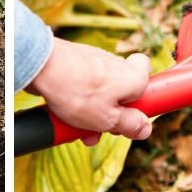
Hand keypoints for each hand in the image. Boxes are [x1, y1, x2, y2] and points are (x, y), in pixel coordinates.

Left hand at [26, 38, 152, 145]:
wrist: (41, 67)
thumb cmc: (77, 92)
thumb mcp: (108, 120)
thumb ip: (129, 125)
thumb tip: (146, 129)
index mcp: (133, 77)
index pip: (149, 80)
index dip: (142, 102)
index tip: (132, 118)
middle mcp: (118, 65)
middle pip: (122, 91)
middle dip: (112, 114)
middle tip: (100, 130)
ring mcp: (96, 61)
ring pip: (101, 91)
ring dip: (92, 111)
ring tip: (77, 127)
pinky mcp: (76, 62)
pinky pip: (83, 85)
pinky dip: (77, 100)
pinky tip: (65, 114)